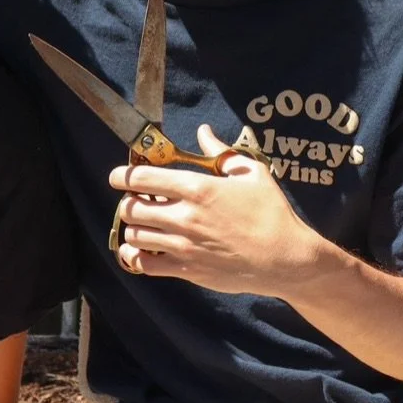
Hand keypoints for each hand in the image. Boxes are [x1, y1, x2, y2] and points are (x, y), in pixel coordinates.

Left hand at [109, 125, 324, 296]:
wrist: (285, 258)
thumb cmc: (271, 213)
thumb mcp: (251, 174)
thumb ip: (220, 152)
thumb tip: (203, 131)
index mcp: (197, 188)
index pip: (143, 177)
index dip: (122, 175)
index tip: (117, 176)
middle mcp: (184, 216)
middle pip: (131, 207)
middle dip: (128, 201)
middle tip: (136, 200)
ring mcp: (183, 245)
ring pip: (134, 235)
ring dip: (134, 227)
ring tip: (143, 223)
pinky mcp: (186, 270)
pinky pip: (144, 265)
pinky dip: (136, 257)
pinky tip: (142, 250)